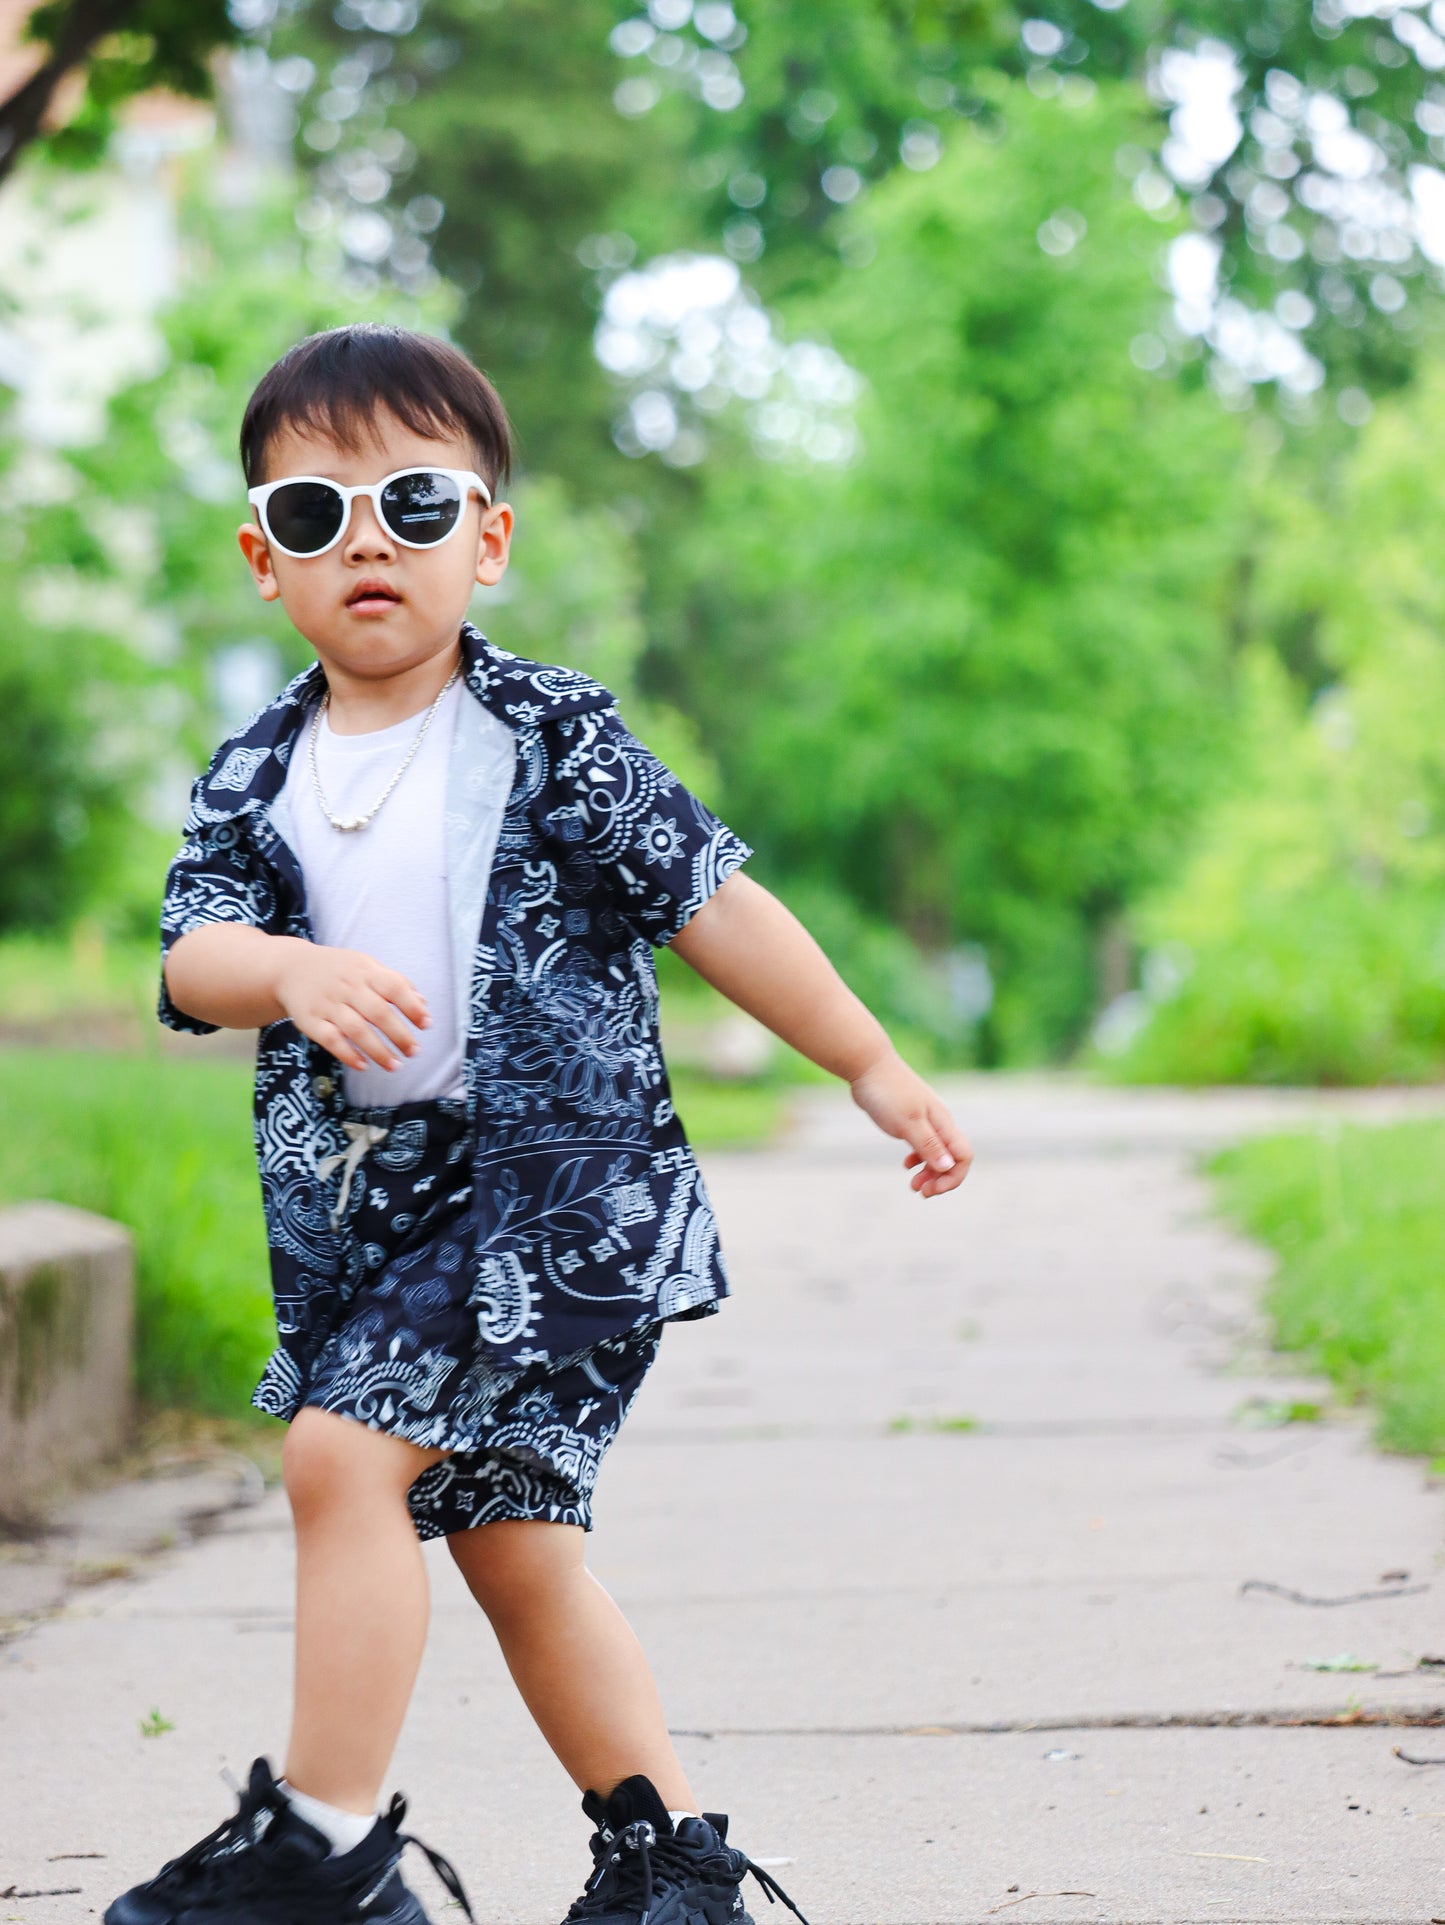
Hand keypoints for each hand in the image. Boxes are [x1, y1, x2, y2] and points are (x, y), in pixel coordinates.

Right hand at [272, 940, 429, 1073]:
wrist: (289, 968)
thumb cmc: (338, 970)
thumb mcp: (366, 966)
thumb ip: (395, 983)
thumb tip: (423, 1005)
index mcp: (365, 971)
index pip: (394, 987)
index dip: (412, 1007)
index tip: (426, 1025)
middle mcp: (347, 987)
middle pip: (378, 1012)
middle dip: (399, 1035)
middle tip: (414, 1052)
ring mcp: (328, 1004)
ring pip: (356, 1029)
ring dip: (378, 1050)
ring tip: (395, 1065)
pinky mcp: (310, 1021)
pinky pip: (331, 1040)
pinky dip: (348, 1054)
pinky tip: (364, 1066)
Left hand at [848, 1048, 972, 1197]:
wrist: (867, 1065)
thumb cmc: (887, 1092)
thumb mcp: (907, 1123)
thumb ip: (928, 1145)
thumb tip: (948, 1167)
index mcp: (942, 1123)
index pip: (963, 1156)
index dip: (953, 1177)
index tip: (932, 1189)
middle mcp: (938, 1122)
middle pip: (952, 1157)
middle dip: (940, 1179)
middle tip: (920, 1191)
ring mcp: (924, 1120)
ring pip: (937, 1152)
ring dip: (929, 1172)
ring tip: (913, 1185)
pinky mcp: (909, 1118)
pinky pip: (922, 1144)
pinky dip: (918, 1158)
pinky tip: (905, 1164)